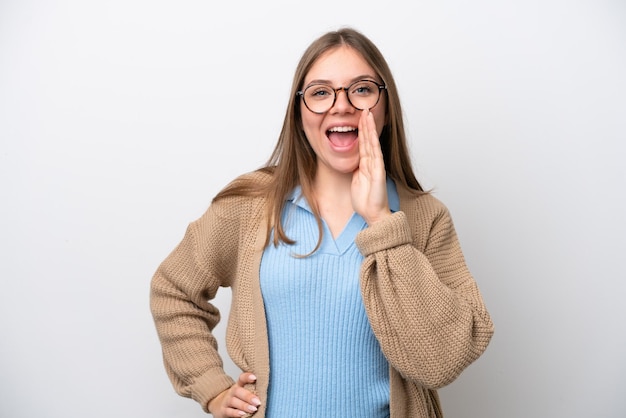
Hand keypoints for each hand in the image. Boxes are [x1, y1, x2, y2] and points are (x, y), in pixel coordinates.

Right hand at [207, 372, 260, 416]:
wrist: (219, 405)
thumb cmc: (237, 398)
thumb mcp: (243, 392)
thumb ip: (252, 390)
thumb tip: (267, 391)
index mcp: (238, 385)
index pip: (241, 378)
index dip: (247, 377)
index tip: (255, 378)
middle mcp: (232, 392)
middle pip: (238, 391)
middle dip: (248, 396)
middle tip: (258, 401)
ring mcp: (227, 401)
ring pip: (234, 401)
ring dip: (244, 405)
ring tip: (254, 409)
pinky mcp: (223, 410)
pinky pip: (229, 411)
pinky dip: (236, 413)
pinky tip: (243, 414)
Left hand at [351, 108, 390, 224]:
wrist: (372, 214)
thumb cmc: (365, 200)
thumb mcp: (356, 180)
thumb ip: (355, 169)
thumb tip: (350, 161)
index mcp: (366, 164)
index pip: (363, 143)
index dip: (361, 129)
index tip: (359, 116)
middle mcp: (372, 162)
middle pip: (368, 139)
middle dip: (366, 123)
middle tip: (364, 107)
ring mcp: (376, 166)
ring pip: (372, 142)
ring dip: (369, 127)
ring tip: (367, 113)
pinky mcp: (378, 171)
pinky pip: (375, 153)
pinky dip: (373, 141)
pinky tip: (370, 131)